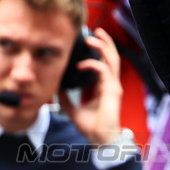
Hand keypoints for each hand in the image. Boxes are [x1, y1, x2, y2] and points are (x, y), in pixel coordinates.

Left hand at [58, 27, 123, 143]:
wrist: (100, 139)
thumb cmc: (91, 127)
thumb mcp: (73, 109)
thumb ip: (66, 98)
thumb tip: (56, 87)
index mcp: (104, 87)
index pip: (105, 64)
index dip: (99, 51)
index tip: (87, 43)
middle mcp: (111, 84)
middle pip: (112, 57)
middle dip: (105, 42)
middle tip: (96, 30)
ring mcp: (113, 86)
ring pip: (112, 59)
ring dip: (103, 46)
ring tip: (93, 37)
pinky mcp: (112, 90)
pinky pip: (104, 70)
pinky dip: (93, 64)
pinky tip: (82, 64)